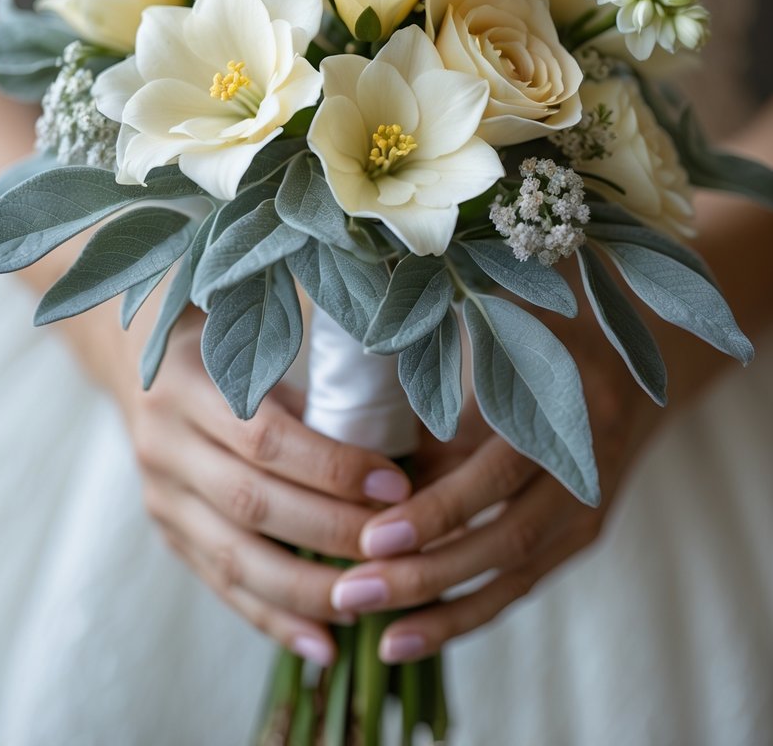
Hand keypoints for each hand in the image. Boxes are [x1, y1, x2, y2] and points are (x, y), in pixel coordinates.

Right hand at [118, 308, 411, 665]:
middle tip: (398, 549)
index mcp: (188, 382)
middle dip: (332, 532)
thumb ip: (313, 390)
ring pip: (235, 558)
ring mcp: (159, 495)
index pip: (265, 438)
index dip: (332, 467)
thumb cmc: (231, 345)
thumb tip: (407, 437)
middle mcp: (164, 443)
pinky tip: (325, 644)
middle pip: (252, 504)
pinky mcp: (168, 534)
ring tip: (370, 604)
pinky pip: (224, 587)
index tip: (396, 485)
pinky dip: (276, 620)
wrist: (144, 360)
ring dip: (308, 591)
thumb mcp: (261, 346)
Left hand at [329, 311, 662, 662]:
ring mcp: (585, 514)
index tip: (374, 535)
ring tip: (375, 634)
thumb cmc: (544, 349)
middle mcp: (582, 472)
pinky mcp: (576, 542)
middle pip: (505, 539)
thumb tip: (367, 461)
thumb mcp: (501, 355)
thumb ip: (446, 404)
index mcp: (564, 410)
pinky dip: (461, 617)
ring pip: (512, 577)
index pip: (498, 474)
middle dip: (426, 573)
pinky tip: (406, 637)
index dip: (439, 510)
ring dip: (440, 611)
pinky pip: (516, 589)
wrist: (633, 375)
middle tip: (353, 592)